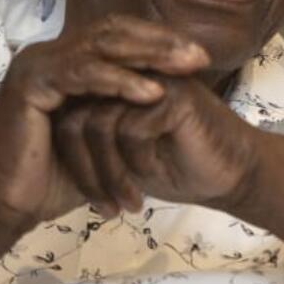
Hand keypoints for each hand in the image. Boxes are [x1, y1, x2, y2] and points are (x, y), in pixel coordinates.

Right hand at [0, 15, 208, 234]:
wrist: (3, 205)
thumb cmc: (50, 178)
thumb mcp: (98, 137)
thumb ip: (124, 112)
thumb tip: (171, 98)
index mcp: (63, 60)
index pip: (117, 34)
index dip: (159, 40)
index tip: (199, 56)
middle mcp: (47, 54)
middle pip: (114, 31)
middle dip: (161, 41)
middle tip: (200, 56)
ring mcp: (37, 64)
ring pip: (101, 46)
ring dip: (149, 55)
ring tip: (186, 67)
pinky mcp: (30, 83)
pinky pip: (83, 73)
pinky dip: (120, 81)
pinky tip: (151, 91)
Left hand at [54, 77, 263, 216]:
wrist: (232, 175)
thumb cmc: (178, 166)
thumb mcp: (124, 155)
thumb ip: (94, 138)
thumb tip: (52, 139)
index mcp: (118, 83)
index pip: (69, 112)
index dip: (72, 159)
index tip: (91, 198)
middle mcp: (133, 75)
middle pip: (76, 117)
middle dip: (84, 170)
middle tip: (104, 207)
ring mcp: (153, 81)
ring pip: (97, 125)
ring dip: (109, 175)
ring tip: (126, 203)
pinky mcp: (173, 96)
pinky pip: (129, 131)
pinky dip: (136, 165)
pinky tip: (151, 181)